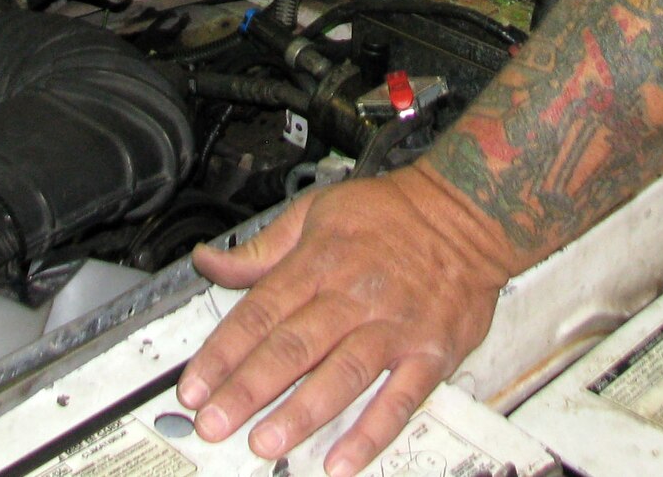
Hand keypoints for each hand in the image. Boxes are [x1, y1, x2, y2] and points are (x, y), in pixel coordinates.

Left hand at [179, 165, 518, 476]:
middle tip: (215, 424)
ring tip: (267, 443)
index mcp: (320, 262)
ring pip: (342, 374)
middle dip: (249, 389)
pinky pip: (400, 398)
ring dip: (302, 413)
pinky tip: (344, 461)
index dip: (223, 353)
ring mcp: (394, 327)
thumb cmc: (392, 213)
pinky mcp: (430, 353)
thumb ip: (262, 247)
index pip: (260, 313)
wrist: (468, 212)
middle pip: (293, 347)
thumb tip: (209, 261)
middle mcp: (354, 296)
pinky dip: (372, 432)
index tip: (195, 388)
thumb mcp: (318, 210)